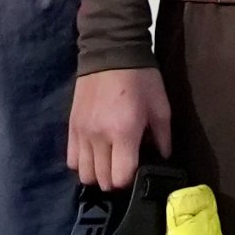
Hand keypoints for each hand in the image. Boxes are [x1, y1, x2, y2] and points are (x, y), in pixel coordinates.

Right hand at [69, 67, 168, 189]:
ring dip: (98, 174)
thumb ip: (163, 138)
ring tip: (110, 164)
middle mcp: (99, 138)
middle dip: (116, 181)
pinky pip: (71, 159)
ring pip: (83, 173)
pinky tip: (95, 155)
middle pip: (102, 180)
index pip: (120, 178)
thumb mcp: (161, 107)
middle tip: (126, 169)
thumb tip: (162, 159)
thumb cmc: (142, 79)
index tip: (139, 173)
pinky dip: (82, 164)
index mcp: (124, 133)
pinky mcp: (71, 127)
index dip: (131, 182)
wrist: (110, 52)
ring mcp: (81, 133)